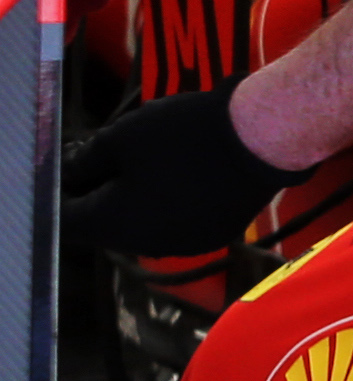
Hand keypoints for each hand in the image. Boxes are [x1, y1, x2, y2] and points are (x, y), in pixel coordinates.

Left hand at [60, 87, 302, 262]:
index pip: (66, 221)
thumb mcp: (122, 136)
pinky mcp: (216, 236)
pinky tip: (184, 176)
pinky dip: (171, 205)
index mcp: (115, 224)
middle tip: (110, 157)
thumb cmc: (183, 135)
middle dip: (101, 195)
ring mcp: (185, 244)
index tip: (69, 167)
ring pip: (144, 227)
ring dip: (136, 202)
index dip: (60, 194)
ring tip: (150, 164)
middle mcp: (146, 245)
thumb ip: (87, 159)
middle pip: (107, 226)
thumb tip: (71, 173)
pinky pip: (178, 225)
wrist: (263, 139)